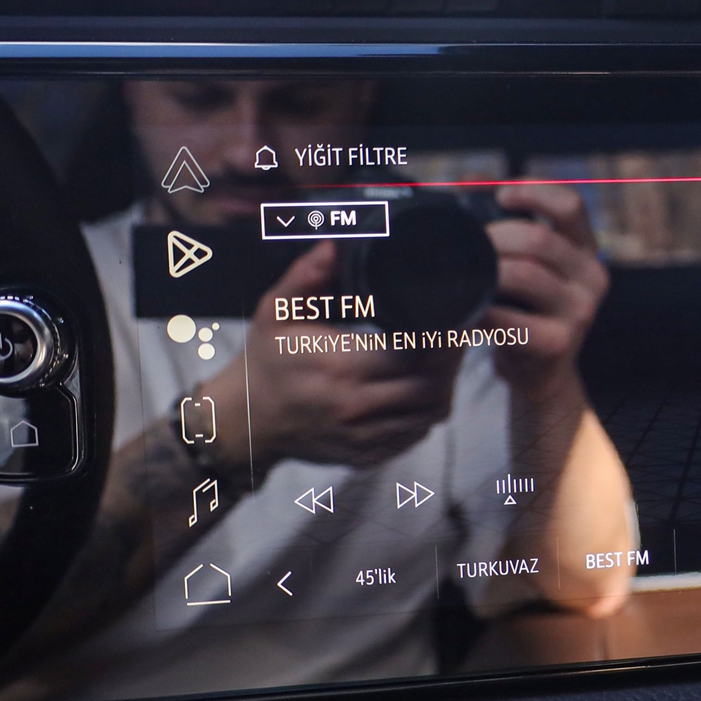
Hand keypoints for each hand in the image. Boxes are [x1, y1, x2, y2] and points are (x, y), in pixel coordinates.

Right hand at [203, 241, 462, 472]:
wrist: (244, 420)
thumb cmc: (266, 361)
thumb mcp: (277, 310)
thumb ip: (307, 275)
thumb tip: (336, 245)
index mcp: (341, 365)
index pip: (416, 352)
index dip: (444, 336)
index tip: (455, 316)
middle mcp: (356, 406)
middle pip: (433, 384)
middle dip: (452, 358)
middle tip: (456, 334)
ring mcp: (363, 436)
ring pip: (431, 413)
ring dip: (445, 385)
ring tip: (443, 359)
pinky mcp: (365, 455)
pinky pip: (415, 435)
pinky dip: (426, 411)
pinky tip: (423, 388)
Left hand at [484, 185, 608, 395]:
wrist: (542, 375)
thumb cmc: (529, 313)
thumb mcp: (537, 270)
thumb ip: (517, 232)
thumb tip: (468, 185)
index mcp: (587, 251)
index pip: (570, 205)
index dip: (533, 191)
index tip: (500, 195)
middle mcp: (593, 278)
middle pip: (539, 238)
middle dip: (495, 237)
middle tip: (467, 248)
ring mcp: (579, 312)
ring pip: (524, 274)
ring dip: (486, 272)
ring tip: (465, 277)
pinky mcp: (558, 344)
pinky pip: (509, 318)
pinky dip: (481, 312)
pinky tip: (469, 311)